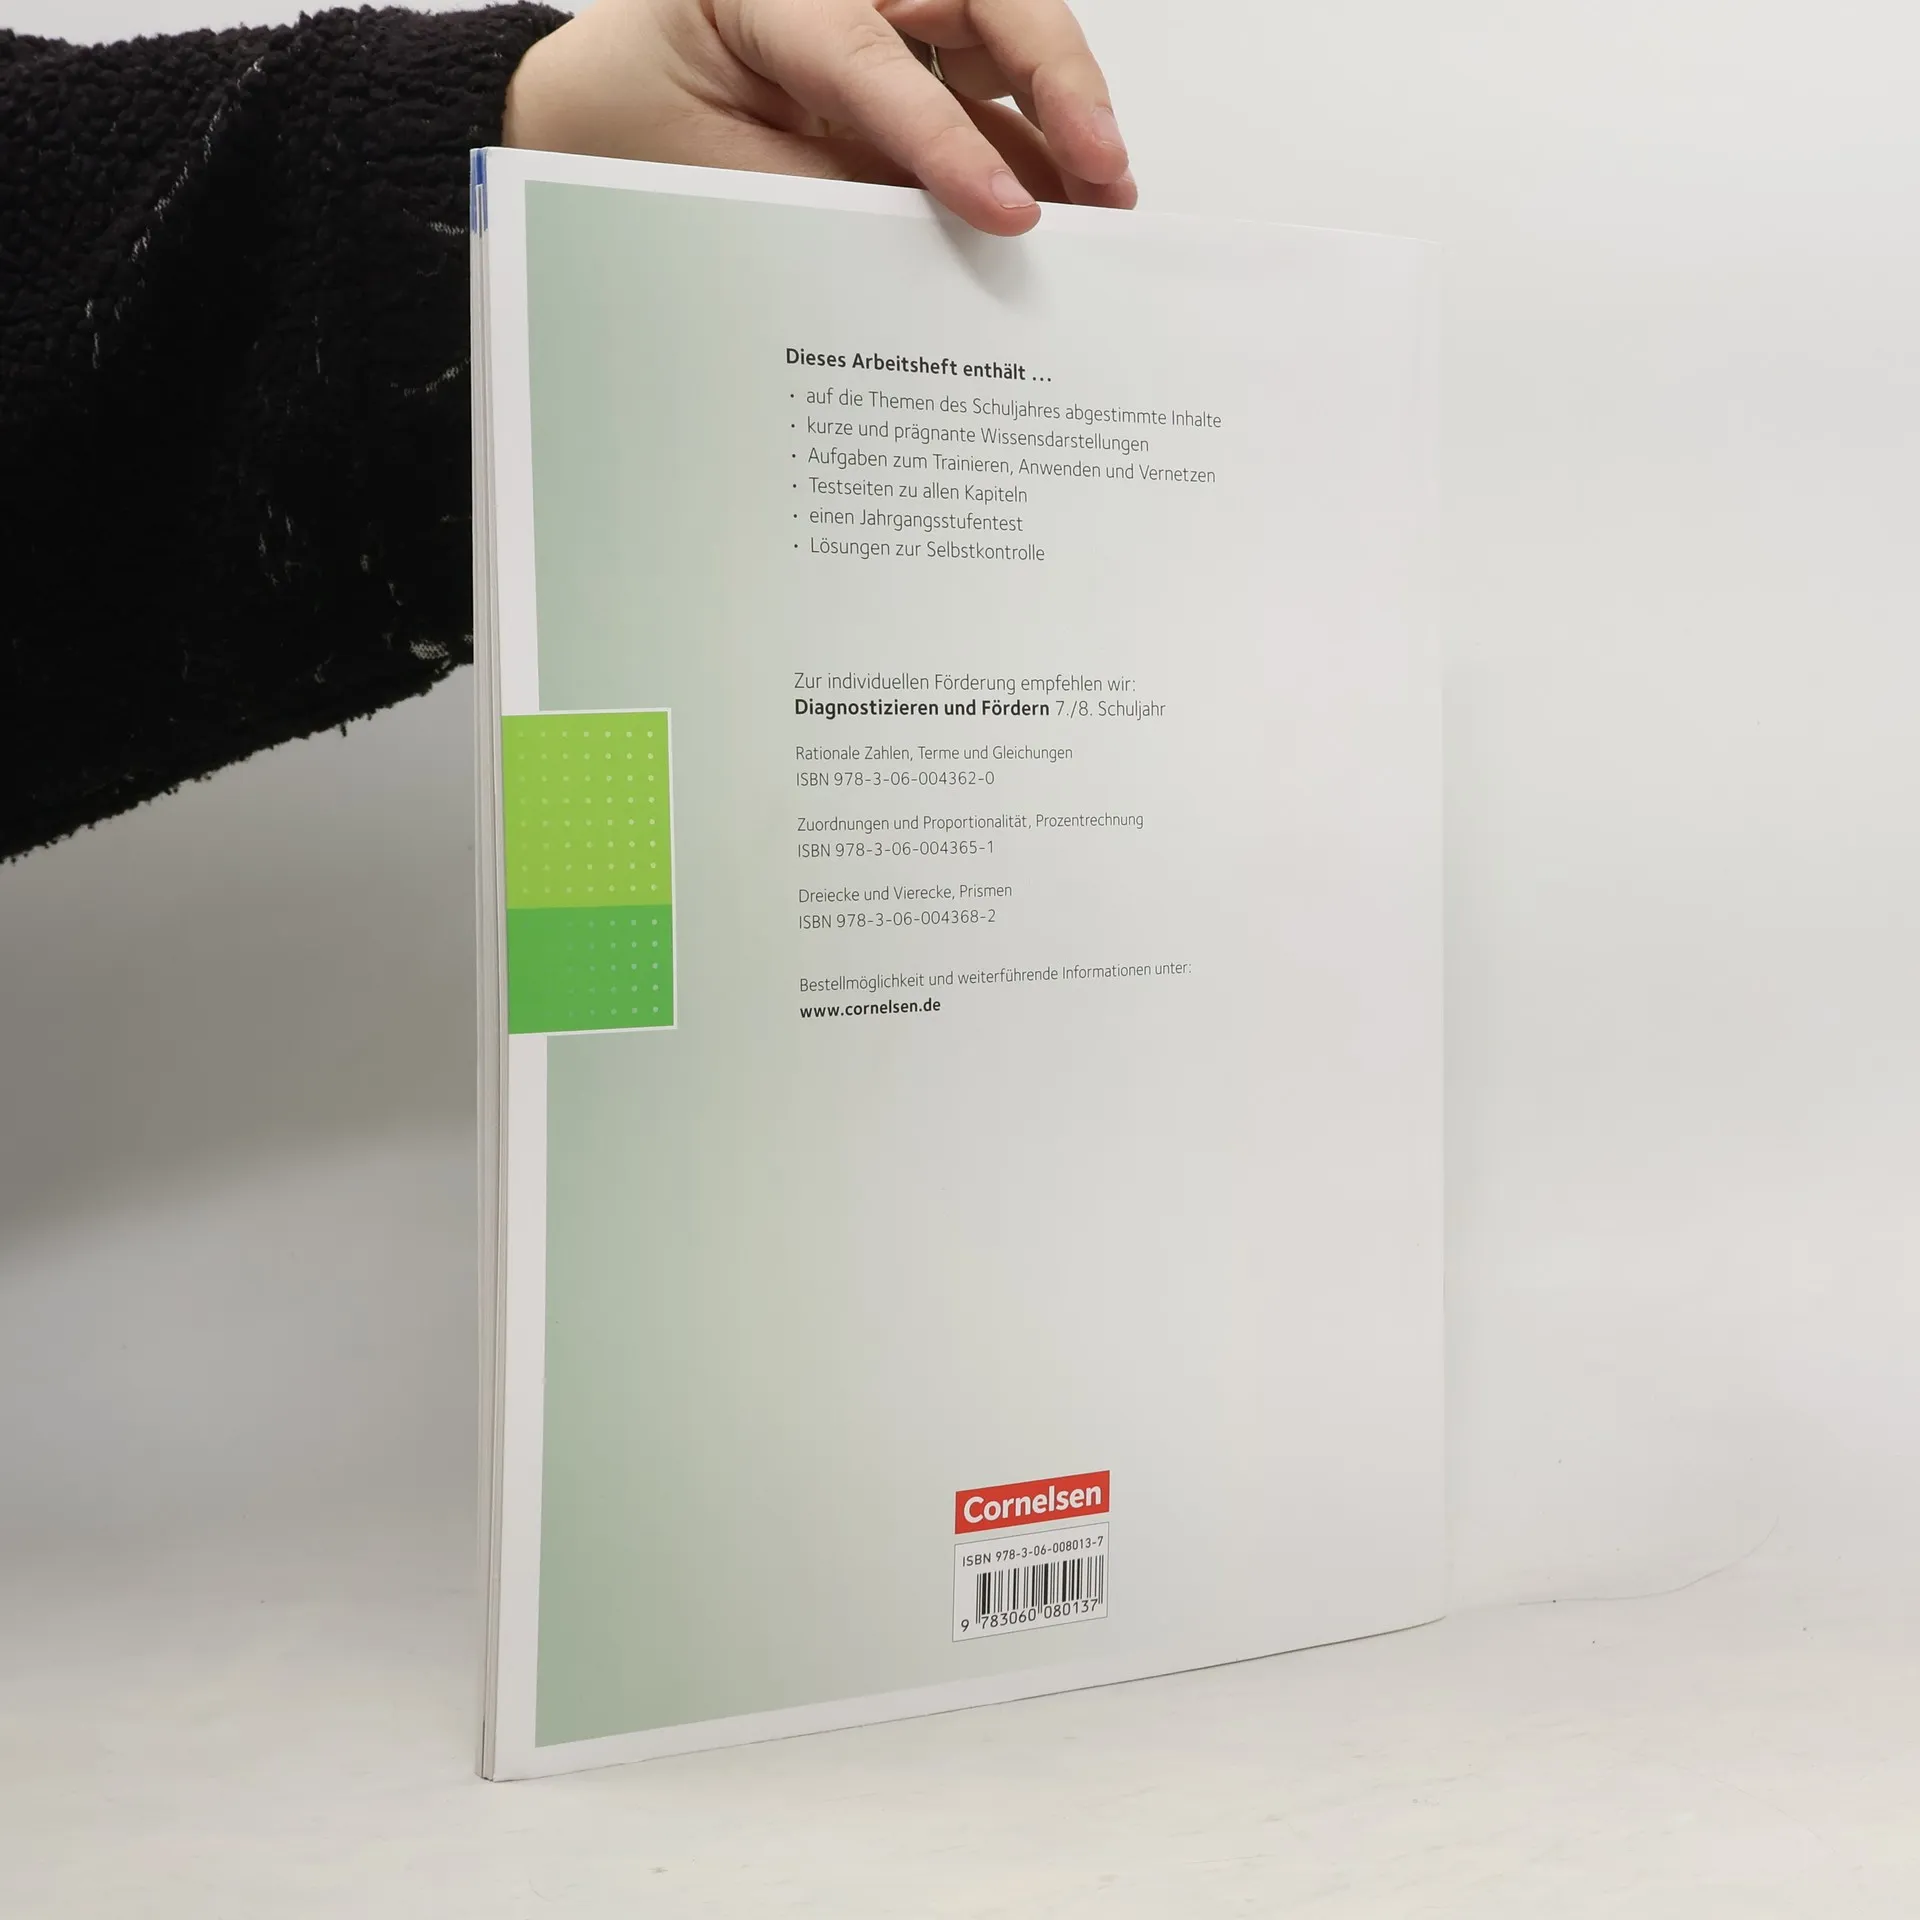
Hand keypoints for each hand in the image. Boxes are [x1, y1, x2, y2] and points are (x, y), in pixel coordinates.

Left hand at [501, 0, 1134, 235]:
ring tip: (1107, 196)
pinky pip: (980, 89)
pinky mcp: (899, 48)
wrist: (589, 118)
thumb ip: (832, 200)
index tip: (1010, 212)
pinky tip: (1066, 203)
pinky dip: (1029, 145)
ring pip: (997, 31)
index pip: (866, 55)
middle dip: (1054, 79)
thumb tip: (953, 244)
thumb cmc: (629, 128)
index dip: (947, 139)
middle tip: (1102, 166)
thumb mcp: (714, 177)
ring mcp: (875, 6)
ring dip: (1062, 107)